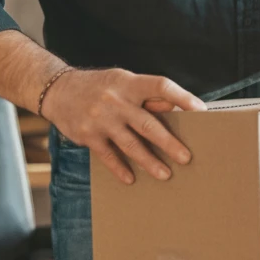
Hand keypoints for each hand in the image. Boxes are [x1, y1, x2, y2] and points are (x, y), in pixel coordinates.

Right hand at [41, 67, 206, 184]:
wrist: (58, 90)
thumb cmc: (101, 87)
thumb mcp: (123, 81)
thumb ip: (146, 95)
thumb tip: (175, 110)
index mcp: (130, 83)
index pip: (161, 86)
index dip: (182, 97)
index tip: (200, 110)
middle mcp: (116, 101)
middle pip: (148, 124)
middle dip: (169, 142)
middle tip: (186, 157)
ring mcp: (101, 119)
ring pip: (131, 144)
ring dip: (149, 162)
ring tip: (165, 174)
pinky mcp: (88, 136)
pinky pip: (108, 156)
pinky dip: (121, 168)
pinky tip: (132, 178)